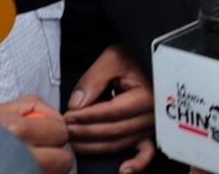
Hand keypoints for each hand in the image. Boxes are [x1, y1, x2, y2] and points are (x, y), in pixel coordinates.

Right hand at [0, 95, 71, 173]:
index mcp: (17, 129)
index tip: (48, 136)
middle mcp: (20, 154)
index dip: (56, 133)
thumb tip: (54, 114)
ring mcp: (19, 172)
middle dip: (56, 156)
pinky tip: (19, 170)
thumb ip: (31, 104)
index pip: (60, 131)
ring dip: (47, 170)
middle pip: (63, 160)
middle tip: (40, 153)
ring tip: (27, 163)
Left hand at [65, 44, 154, 172]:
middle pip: (113, 131)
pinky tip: (122, 170)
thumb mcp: (113, 58)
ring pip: (121, 143)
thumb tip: (77, 105)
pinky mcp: (152, 131)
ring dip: (96, 146)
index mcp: (146, 95)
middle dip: (85, 132)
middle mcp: (153, 114)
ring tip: (74, 142)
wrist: (154, 56)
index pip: (110, 112)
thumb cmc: (134, 55)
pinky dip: (137, 164)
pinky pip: (146, 152)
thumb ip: (94, 80)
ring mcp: (153, 125)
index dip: (86, 117)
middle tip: (64, 129)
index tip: (67, 116)